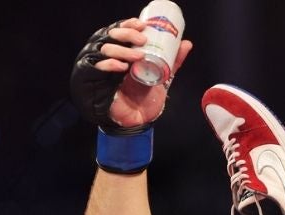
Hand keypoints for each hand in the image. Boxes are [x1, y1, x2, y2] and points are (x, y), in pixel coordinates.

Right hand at [70, 18, 192, 130]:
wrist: (138, 120)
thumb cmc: (145, 98)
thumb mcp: (162, 76)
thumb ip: (173, 61)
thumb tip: (187, 44)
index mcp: (125, 52)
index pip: (121, 31)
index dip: (129, 25)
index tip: (143, 26)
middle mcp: (112, 57)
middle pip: (111, 36)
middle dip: (126, 34)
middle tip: (142, 41)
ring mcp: (104, 68)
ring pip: (105, 49)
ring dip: (122, 50)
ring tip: (139, 56)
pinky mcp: (97, 82)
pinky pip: (98, 69)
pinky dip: (110, 65)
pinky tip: (123, 67)